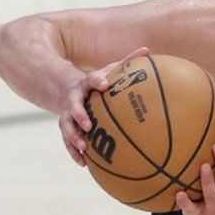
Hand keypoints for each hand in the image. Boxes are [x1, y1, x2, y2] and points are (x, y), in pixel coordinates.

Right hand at [59, 46, 149, 165]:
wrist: (66, 89)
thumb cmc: (97, 81)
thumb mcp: (109, 69)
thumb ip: (127, 61)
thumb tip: (148, 50)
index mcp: (86, 84)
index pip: (91, 79)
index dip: (97, 80)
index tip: (104, 84)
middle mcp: (74, 99)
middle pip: (74, 107)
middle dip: (79, 115)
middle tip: (88, 124)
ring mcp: (67, 114)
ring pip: (67, 126)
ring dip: (73, 137)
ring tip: (83, 147)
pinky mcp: (66, 127)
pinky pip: (67, 141)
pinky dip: (74, 152)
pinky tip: (84, 164)